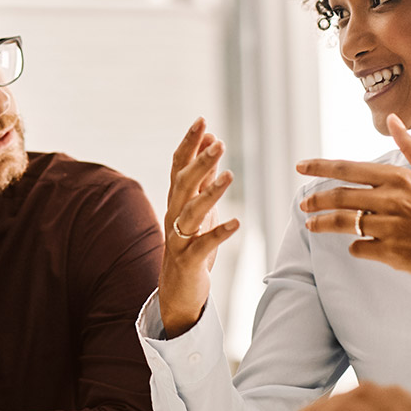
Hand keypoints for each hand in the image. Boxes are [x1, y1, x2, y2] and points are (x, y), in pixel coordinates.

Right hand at [158, 117, 240, 337]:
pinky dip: (219, 233)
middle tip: (218, 142)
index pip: (179, 166)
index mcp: (176, 201)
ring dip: (210, 192)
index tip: (202, 120)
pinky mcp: (188, 260)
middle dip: (200, 162)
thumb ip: (203, 178)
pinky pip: (203, 245)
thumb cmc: (191, 245)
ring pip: (191, 211)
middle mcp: (173, 215)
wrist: (177, 290)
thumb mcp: (198, 208)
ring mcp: (178, 238)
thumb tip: (211, 143)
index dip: (189, 143)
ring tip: (229, 175)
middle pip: (183, 184)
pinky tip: (237, 223)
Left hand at [297, 114, 410, 313]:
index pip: (349, 168)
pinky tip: (358, 246)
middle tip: (304, 205)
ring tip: (312, 225)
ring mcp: (391, 228)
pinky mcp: (392, 253)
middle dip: (316, 200)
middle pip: (340, 196)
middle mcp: (393, 200)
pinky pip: (360, 248)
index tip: (300, 166)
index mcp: (402, 178)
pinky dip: (355, 247)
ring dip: (323, 224)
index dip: (320, 167)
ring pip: (343, 223)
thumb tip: (393, 118)